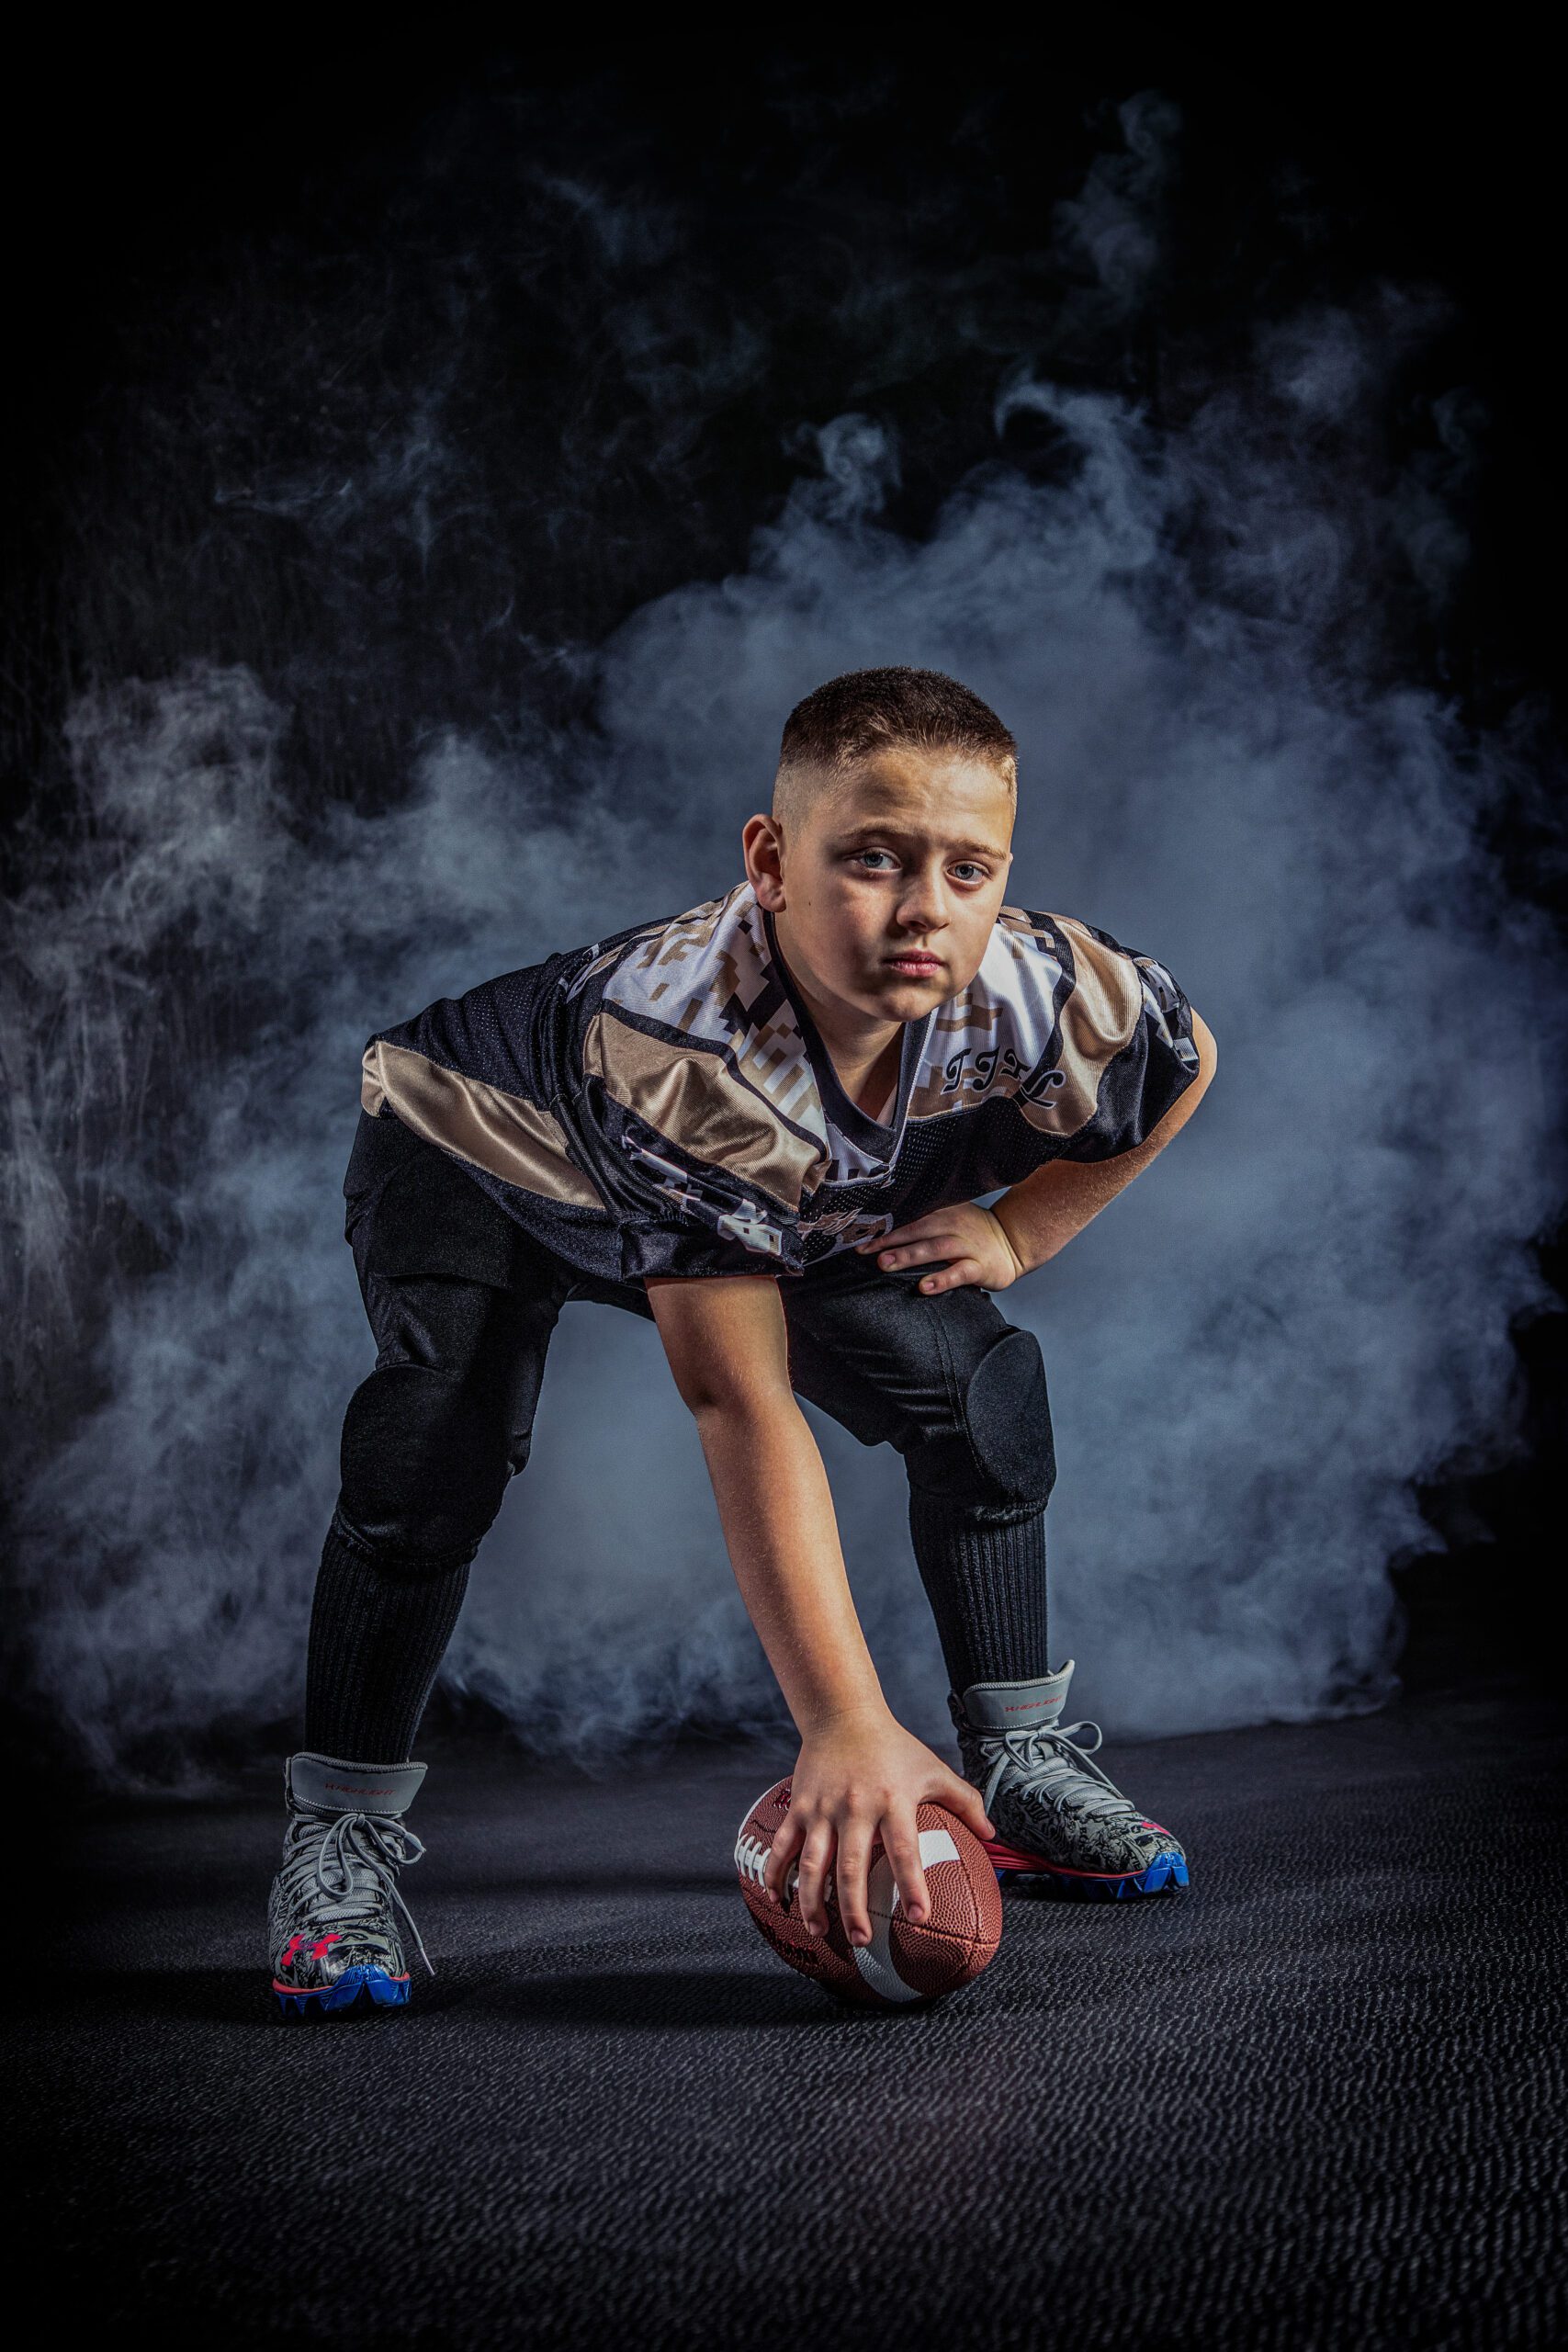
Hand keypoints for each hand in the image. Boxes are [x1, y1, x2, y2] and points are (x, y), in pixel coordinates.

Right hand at [762, 1708, 994, 1945]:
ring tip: (820, 1931)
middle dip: (854, 1907)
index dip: (912, 1884)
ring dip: (813, 1900)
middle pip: (852, 1865)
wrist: (842, 1715)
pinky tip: (777, 1903)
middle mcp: (855, 1807)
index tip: (919, 1917)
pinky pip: (783, 1846)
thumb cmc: (894, 1747)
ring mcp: (822, 1808)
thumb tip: (992, 1836)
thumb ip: (965, 1801)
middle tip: (862, 1939)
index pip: (904, 1849)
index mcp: (892, 1800)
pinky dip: (777, 1875)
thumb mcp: (933, 1769)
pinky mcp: (799, 1807)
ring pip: (813, 1862)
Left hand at [854, 1200, 1025, 1293]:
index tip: (860, 1235)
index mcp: (942, 1212)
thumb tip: (884, 1232)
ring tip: (885, 1265)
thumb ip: (924, 1220)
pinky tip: (923, 1287)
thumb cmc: (973, 1233)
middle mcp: (952, 1226)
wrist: (1014, 1242)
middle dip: (889, 1240)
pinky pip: (958, 1273)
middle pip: (917, 1230)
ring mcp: (966, 1246)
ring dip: (908, 1256)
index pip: (909, 1217)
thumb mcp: (950, 1217)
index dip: (885, 1226)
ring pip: (934, 1249)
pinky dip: (940, 1279)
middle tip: (865, 1250)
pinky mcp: (979, 1267)